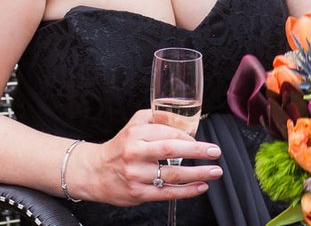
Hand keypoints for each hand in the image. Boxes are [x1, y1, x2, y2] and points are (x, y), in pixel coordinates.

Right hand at [69, 109, 221, 204]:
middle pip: (171, 150)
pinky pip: (168, 192)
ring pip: (172, 174)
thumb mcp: (134, 124)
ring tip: (215, 171)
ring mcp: (137, 175)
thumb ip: (157, 117)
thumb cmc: (120, 147)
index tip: (202, 141)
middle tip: (215, 152)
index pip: (168, 132)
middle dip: (197, 151)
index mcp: (136, 133)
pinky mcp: (139, 193)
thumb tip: (184, 119)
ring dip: (198, 173)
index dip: (189, 137)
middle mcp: (135, 153)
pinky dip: (187, 190)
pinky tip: (200, 187)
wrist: (95, 172)